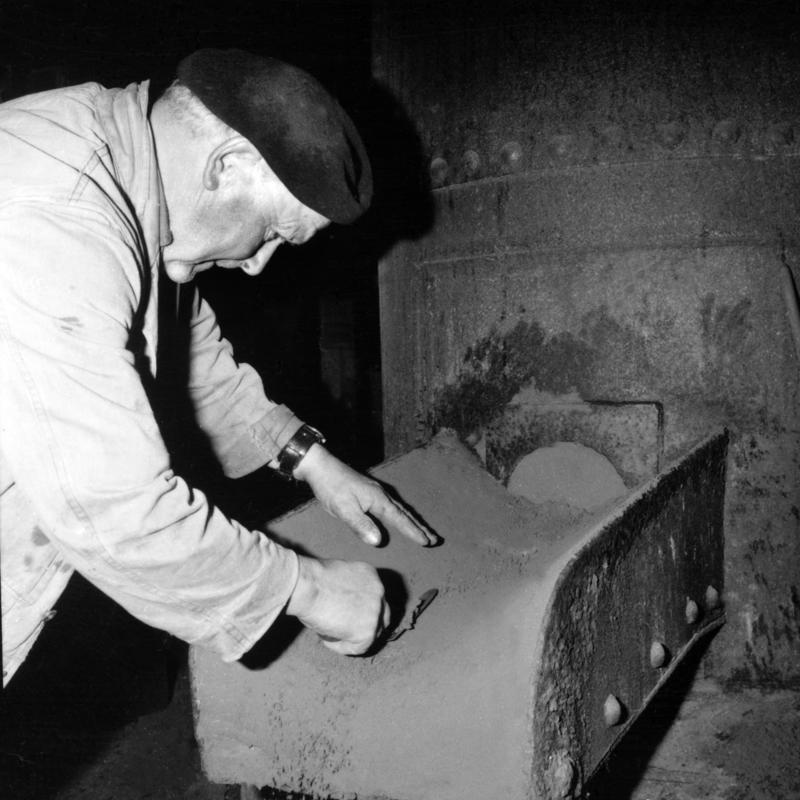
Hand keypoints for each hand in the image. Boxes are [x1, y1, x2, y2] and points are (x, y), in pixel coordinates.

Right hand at [286, 555, 389, 654]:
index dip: (361, 610)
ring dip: (351, 636)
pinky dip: (341, 647)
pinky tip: (325, 638)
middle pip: (380, 616)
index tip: (345, 616)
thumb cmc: (311, 580)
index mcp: (371, 576)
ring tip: (327, 632)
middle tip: (344, 630)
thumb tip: (342, 605)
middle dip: (364, 624)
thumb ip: (347, 591)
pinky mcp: (368, 631)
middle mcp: (378, 591)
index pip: (374, 598)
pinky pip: (358, 647)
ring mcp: (375, 612)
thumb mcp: (336, 578)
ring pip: (371, 633)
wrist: (307, 585)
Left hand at [293, 444, 439, 547]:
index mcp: (378, 499)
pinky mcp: (370, 492)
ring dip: (413, 521)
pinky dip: (402, 516)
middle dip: (420, 527)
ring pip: (400, 510)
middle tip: (435, 539)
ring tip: (424, 532)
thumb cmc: (331, 487)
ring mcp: (376, 493)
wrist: (321, 467)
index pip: (400, 519)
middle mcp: (382, 495)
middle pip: (406, 514)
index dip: (413, 531)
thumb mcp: (343, 509)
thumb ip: (360, 525)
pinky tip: (400, 519)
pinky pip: (392, 507)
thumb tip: (378, 541)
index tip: (427, 542)